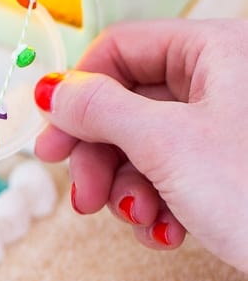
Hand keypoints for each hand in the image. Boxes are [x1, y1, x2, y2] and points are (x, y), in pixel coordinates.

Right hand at [34, 19, 247, 273]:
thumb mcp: (169, 146)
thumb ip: (101, 110)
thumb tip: (52, 90)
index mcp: (215, 48)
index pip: (123, 47)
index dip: (81, 90)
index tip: (52, 135)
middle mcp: (222, 78)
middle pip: (129, 101)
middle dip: (101, 154)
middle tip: (81, 195)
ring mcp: (227, 124)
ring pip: (146, 142)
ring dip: (128, 187)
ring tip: (138, 222)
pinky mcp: (229, 165)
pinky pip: (172, 170)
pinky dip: (158, 202)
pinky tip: (166, 233)